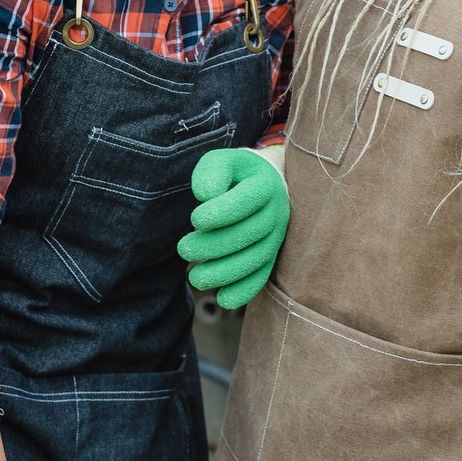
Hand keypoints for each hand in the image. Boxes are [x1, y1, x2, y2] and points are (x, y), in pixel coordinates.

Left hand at [178, 146, 288, 309]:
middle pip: (250, 234)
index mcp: (265, 184)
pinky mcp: (272, 257)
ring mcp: (277, 237)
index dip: (221, 213)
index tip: (194, 219)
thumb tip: (206, 195)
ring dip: (225, 273)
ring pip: (256, 259)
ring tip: (195, 278)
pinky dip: (245, 291)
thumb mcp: (221, 161)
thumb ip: (211, 172)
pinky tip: (223, 299)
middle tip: (184, 248)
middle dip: (214, 246)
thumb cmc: (234, 174)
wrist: (264, 184)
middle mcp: (277, 212)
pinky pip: (262, 277)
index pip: (247, 201)